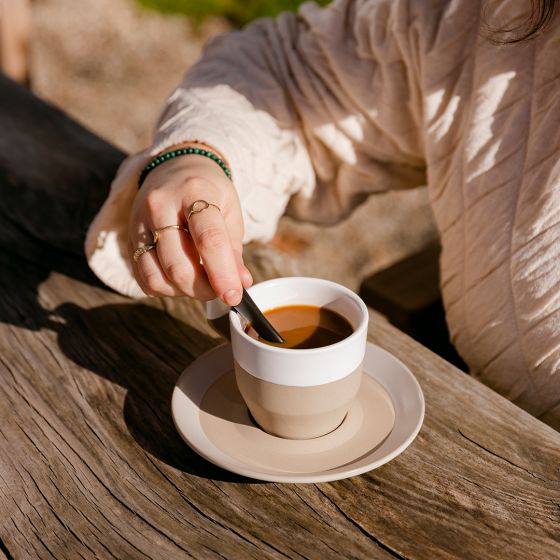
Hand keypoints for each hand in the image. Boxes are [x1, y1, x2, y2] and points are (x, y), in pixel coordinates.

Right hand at [128, 151, 252, 304]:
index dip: (222, 274)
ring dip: (183, 292)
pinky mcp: (129, 239)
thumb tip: (240, 283)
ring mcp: (140, 222)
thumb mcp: (230, 211)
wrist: (176, 168)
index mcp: (194, 192)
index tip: (234, 296)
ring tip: (200, 283)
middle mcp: (161, 205)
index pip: (208, 240)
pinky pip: (144, 278)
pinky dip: (165, 289)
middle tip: (219, 291)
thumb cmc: (209, 192)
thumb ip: (234, 250)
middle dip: (203, 289)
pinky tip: (180, 280)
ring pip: (157, 276)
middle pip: (179, 264)